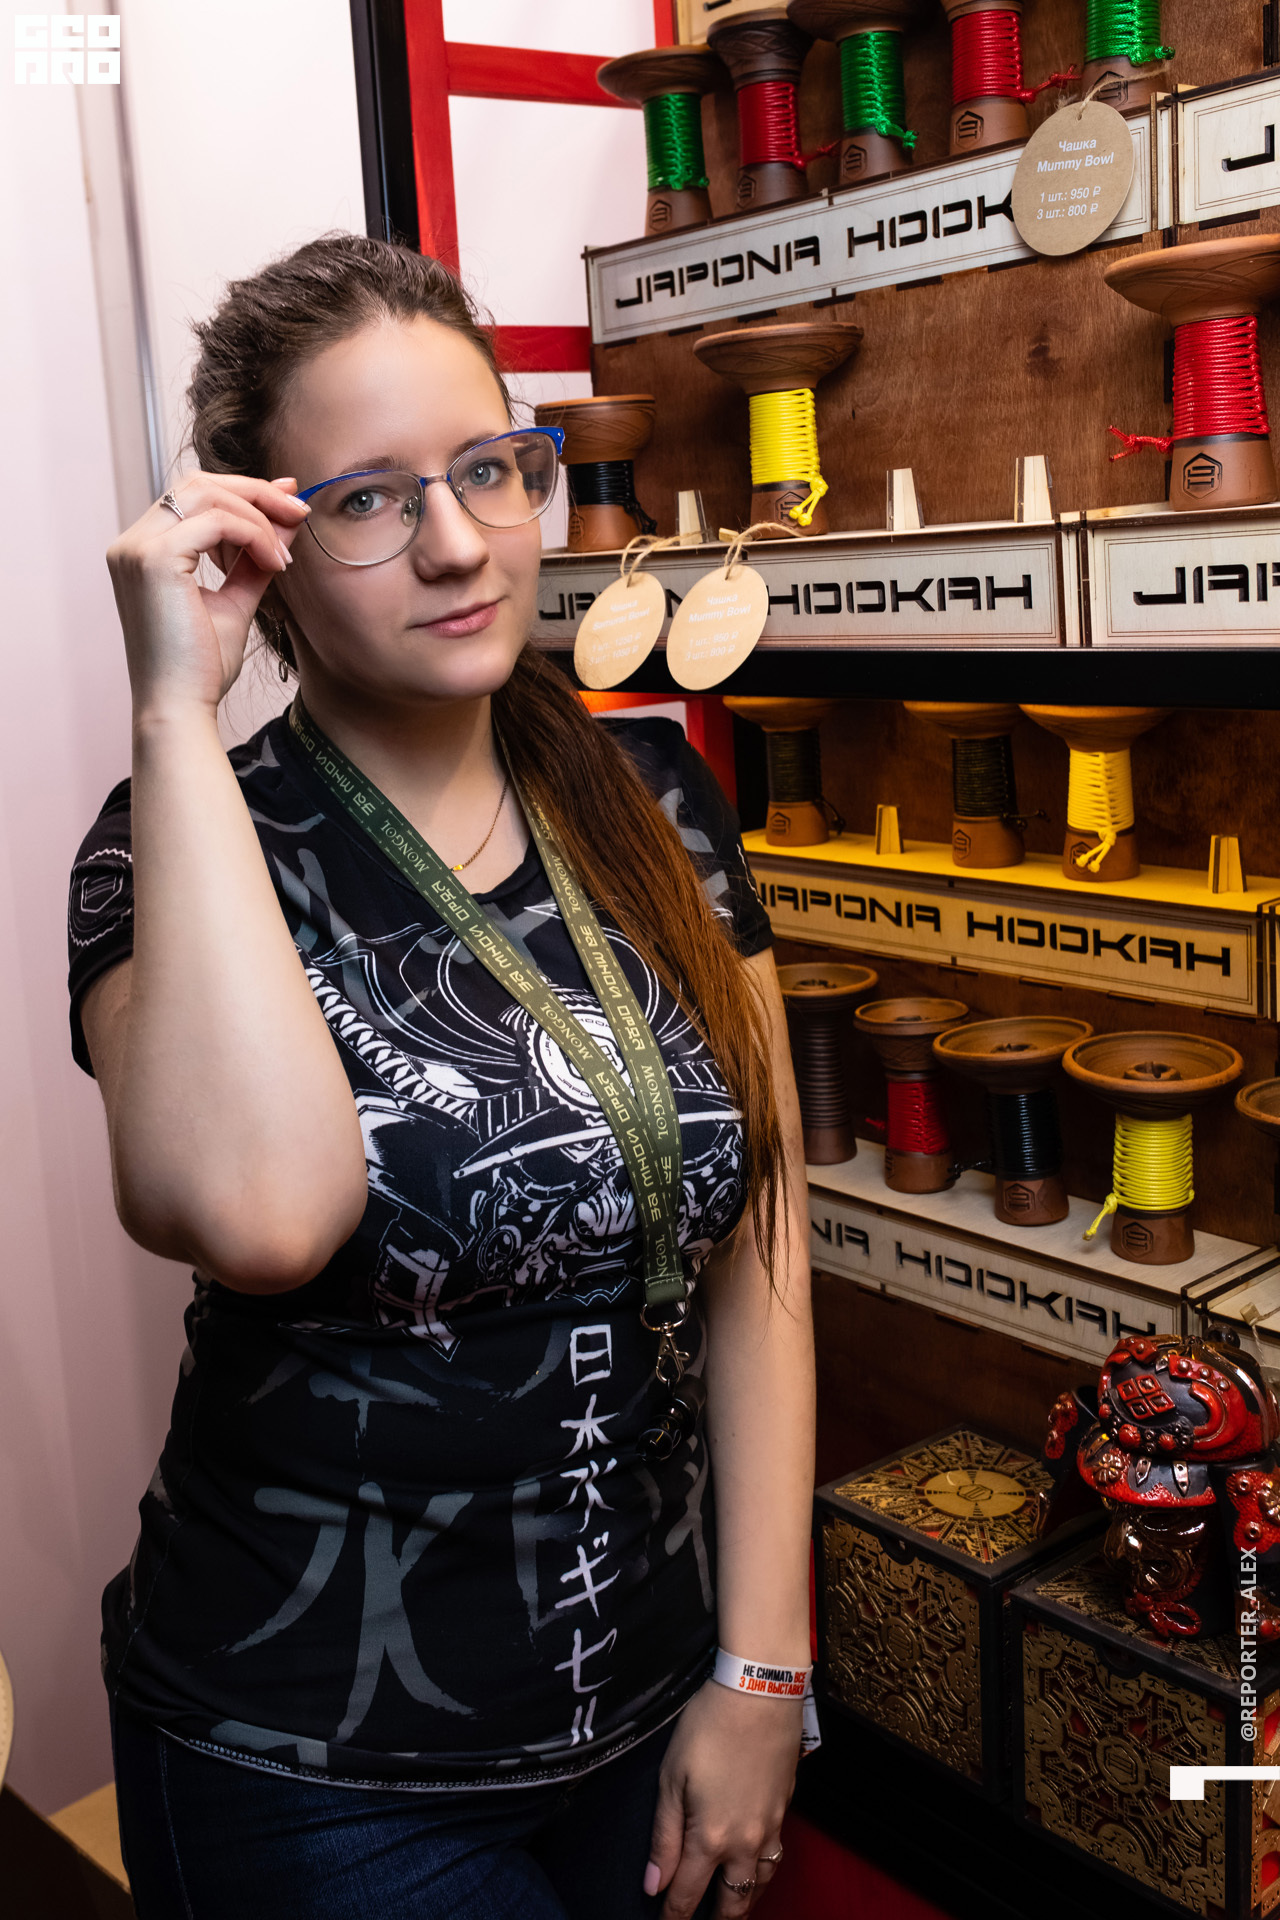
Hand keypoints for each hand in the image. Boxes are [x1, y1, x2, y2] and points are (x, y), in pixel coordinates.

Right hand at [106, 472, 310, 719]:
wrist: (179, 707)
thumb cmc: (200, 668)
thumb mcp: (234, 601)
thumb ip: (254, 559)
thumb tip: (285, 518)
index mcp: (143, 550)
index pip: (194, 495)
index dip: (245, 492)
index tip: (289, 501)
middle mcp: (131, 543)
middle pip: (199, 483)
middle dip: (257, 492)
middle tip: (300, 510)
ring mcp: (137, 548)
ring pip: (208, 494)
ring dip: (259, 516)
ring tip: (286, 554)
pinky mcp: (154, 559)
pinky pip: (216, 522)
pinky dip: (254, 535)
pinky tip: (276, 564)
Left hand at [645, 1679, 799, 1916]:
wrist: (760, 1693)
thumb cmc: (708, 1727)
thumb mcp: (672, 1777)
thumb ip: (663, 1836)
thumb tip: (654, 1885)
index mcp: (710, 1838)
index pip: (687, 1895)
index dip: (673, 1916)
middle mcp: (744, 1844)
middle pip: (731, 1902)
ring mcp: (769, 1829)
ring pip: (759, 1885)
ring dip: (742, 1903)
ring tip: (729, 1910)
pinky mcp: (784, 1810)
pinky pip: (775, 1859)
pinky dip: (762, 1875)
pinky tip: (754, 1870)